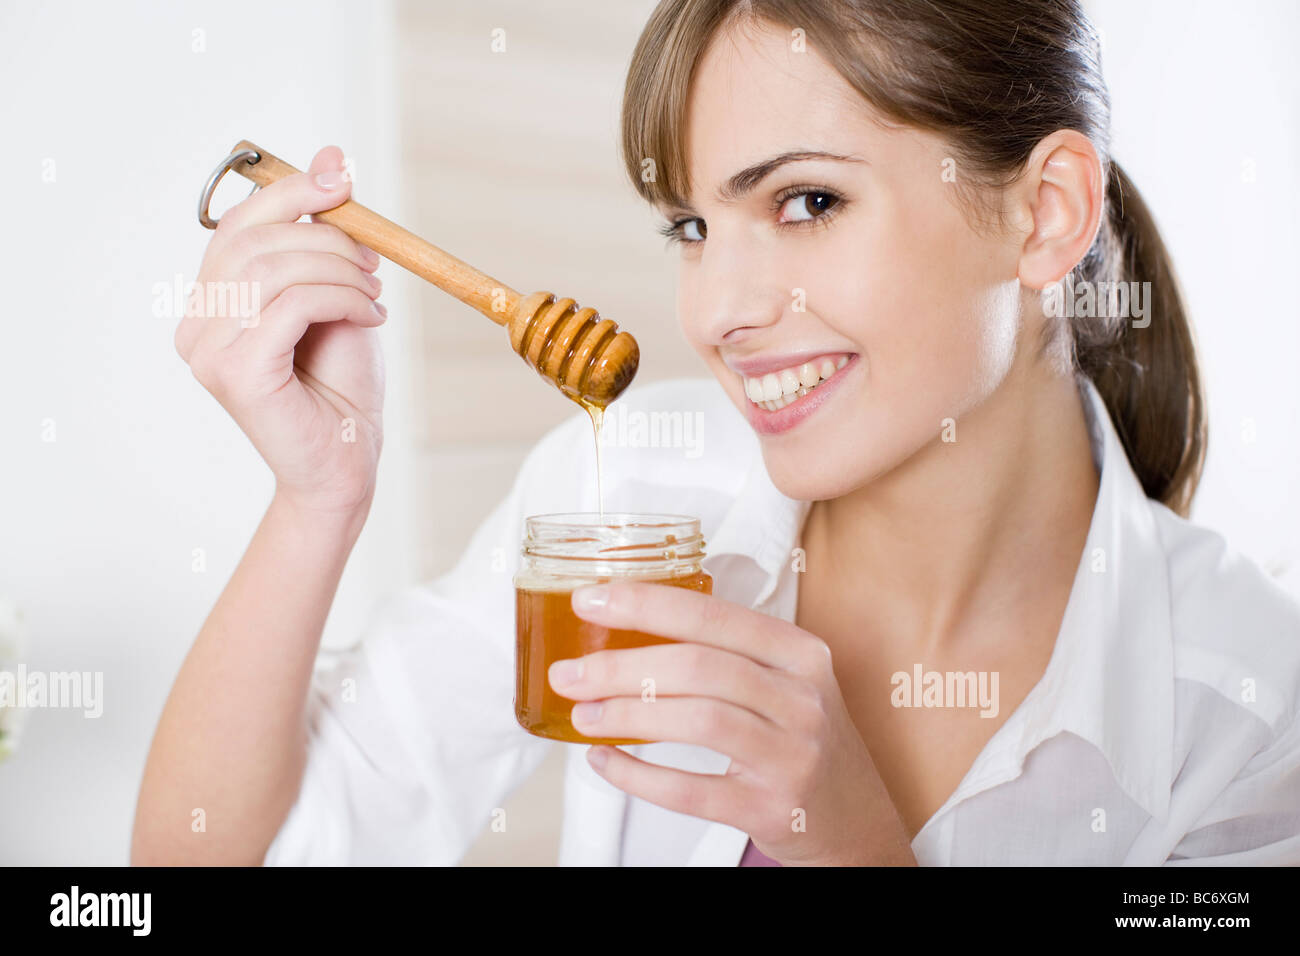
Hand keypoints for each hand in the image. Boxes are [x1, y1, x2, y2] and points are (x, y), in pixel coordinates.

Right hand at [174, 145, 385, 517]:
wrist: (347, 463)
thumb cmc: (340, 386)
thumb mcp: (339, 294)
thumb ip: (327, 232)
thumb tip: (333, 154)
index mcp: (211, 302)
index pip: (237, 225)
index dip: (289, 193)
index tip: (344, 182)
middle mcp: (197, 324)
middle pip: (252, 240)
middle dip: (325, 236)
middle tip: (373, 261)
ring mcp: (207, 351)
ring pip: (273, 269)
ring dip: (339, 270)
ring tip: (373, 293)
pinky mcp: (234, 374)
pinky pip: (290, 305)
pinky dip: (340, 298)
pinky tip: (370, 316)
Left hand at [547, 580, 917, 865]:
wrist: (856, 822)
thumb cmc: (802, 742)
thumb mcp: (784, 683)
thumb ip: (724, 653)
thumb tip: (626, 628)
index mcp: (799, 652)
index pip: (712, 614)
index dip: (645, 603)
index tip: (589, 601)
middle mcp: (802, 698)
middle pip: (698, 666)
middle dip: (619, 667)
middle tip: (568, 672)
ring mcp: (793, 755)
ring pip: (697, 720)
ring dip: (626, 715)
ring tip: (582, 715)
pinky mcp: (774, 808)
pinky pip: (692, 789)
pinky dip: (639, 776)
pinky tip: (607, 761)